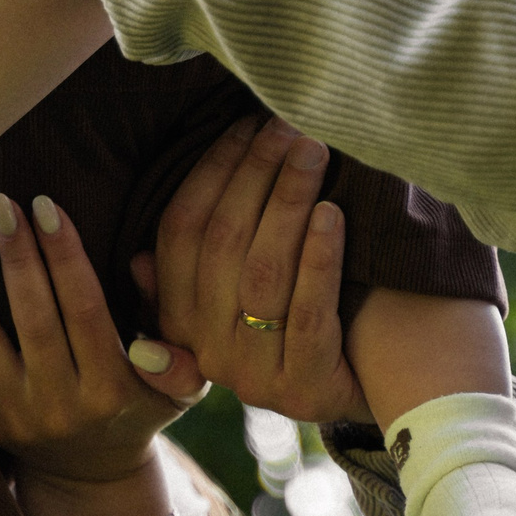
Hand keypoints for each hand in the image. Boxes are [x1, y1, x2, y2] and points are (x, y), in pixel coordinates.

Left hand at [0, 191, 207, 485]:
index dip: (65, 256)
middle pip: (34, 319)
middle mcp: (63, 404)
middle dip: (14, 257)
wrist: (94, 477)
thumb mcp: (178, 378)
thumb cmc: (139, 406)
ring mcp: (19, 415)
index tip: (45, 204)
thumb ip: (166, 316)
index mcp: (112, 388)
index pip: (85, 309)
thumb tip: (142, 259)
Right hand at [133, 115, 371, 425]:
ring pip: (263, 273)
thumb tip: (137, 259)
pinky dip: (318, 258)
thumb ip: (187, 279)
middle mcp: (210, 352)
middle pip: (223, 244)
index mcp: (181, 322)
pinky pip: (308, 313)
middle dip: (254, 174)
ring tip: (311, 151)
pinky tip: (333, 212)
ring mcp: (257, 376)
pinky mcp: (306, 389)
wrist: (378, 390)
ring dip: (287, 202)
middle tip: (285, 125)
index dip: (210, 173)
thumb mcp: (237, 301)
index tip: (244, 125)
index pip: (180, 234)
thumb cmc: (304, 320)